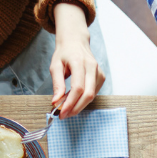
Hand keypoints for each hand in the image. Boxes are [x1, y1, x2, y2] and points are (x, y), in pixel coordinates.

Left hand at [51, 1, 103, 117]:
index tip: (61, 112)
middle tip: (64, 115)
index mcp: (79, 62)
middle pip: (88, 94)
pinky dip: (83, 100)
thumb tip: (56, 101)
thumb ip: (57, 84)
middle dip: (76, 108)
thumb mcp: (55, 66)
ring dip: (79, 105)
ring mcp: (99, 72)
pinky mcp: (101, 77)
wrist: (76, 42)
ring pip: (92, 96)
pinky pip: (94, 93)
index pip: (78, 87)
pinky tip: (74, 100)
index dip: (70, 102)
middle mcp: (92, 67)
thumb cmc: (64, 53)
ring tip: (66, 107)